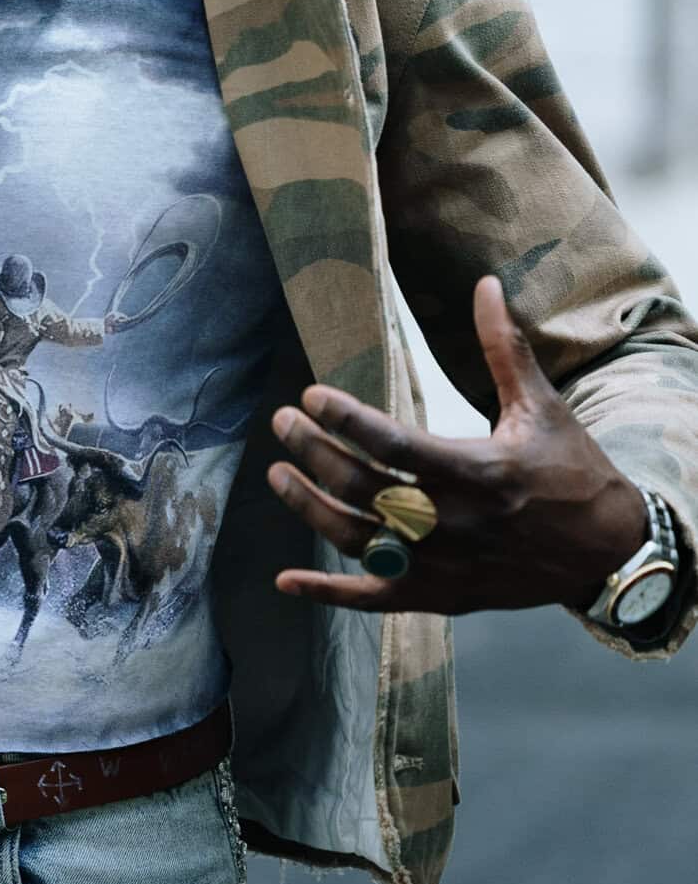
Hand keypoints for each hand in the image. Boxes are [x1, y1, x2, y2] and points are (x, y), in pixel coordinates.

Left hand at [266, 275, 647, 612]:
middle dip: (315, 453)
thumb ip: (503, 347)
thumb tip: (484, 284)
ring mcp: (443, 566)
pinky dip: (327, 594)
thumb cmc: (571, 471)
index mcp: (478, 471)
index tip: (312, 395)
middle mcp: (454, 523)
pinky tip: (285, 581)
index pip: (396, 445)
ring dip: (309, 508)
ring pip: (358, 540)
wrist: (606, 552)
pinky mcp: (440, 596)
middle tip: (282, 422)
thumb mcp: (541, 407)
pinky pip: (373, 599)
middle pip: (365, 489)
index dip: (348, 421)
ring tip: (277, 474)